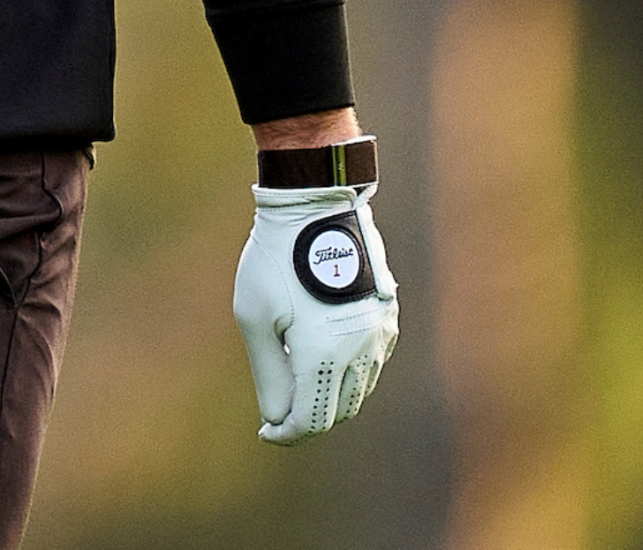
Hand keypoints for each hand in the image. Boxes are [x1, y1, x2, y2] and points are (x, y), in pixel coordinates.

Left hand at [232, 182, 399, 443]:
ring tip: (297, 384)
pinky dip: (348, 374)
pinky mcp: (387, 318)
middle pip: (339, 411)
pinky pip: (371, 364)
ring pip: (359, 390)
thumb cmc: (274, 260)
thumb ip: (268, 373)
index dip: (287, 433)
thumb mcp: (255, 317)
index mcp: (325, 354)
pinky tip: (323, 360)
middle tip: (277, 412)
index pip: (312, 419)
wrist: (315, 210)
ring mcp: (379, 335)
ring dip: (330, 398)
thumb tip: (277, 417)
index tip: (266, 432)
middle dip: (308, 418)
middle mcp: (360, 351)